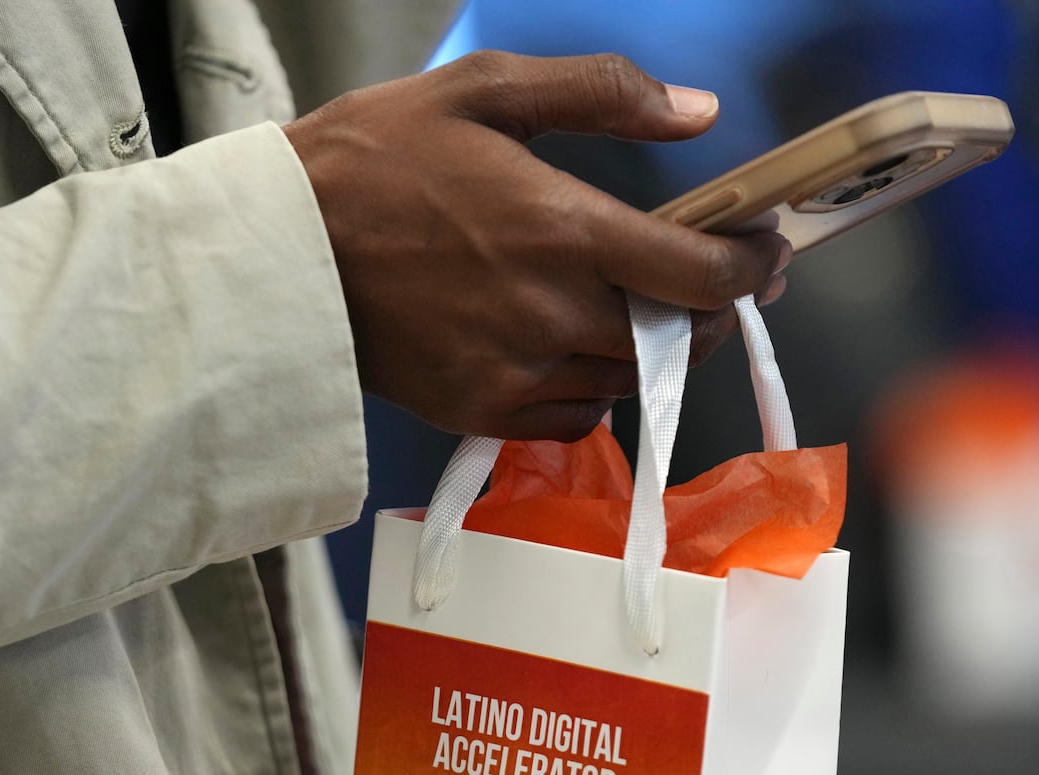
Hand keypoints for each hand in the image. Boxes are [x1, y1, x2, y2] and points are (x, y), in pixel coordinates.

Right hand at [284, 51, 791, 439]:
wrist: (277, 252)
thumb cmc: (372, 161)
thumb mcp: (484, 90)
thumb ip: (603, 94)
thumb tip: (700, 112)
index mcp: (564, 230)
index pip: (702, 273)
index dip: (750, 266)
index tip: (761, 250)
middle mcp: (551, 315)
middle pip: (681, 338)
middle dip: (707, 308)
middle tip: (698, 276)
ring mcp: (515, 373)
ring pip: (628, 381)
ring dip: (646, 347)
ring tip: (623, 306)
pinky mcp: (480, 412)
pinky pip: (573, 419)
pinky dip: (590, 390)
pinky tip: (566, 349)